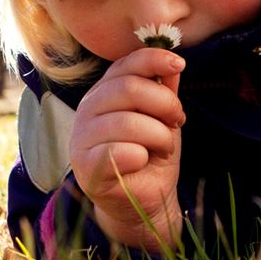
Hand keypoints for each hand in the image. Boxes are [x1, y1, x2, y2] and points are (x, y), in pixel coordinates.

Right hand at [69, 47, 186, 251]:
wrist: (143, 200)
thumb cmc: (151, 154)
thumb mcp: (162, 118)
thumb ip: (164, 90)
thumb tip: (174, 62)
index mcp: (105, 91)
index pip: (125, 63)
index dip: (154, 59)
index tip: (179, 64)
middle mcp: (88, 108)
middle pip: (129, 88)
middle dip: (165, 104)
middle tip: (178, 121)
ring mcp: (82, 136)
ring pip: (127, 122)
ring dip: (159, 136)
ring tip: (164, 148)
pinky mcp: (83, 165)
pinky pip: (116, 151)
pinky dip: (139, 156)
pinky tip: (143, 161)